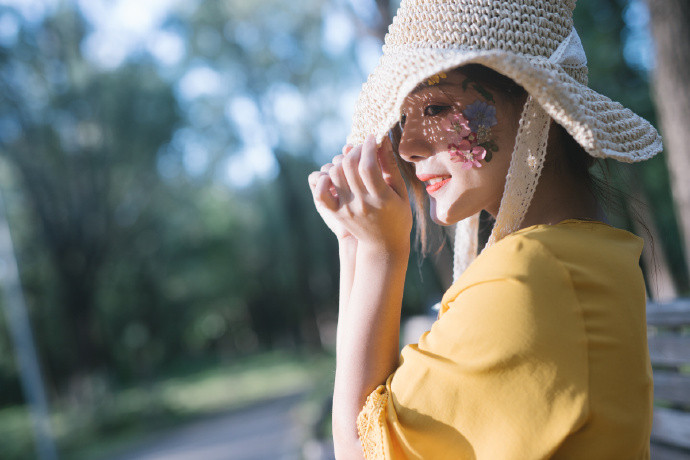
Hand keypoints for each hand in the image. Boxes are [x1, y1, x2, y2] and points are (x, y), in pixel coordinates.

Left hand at [311, 134, 411, 252]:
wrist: (383, 246)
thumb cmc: (398, 217)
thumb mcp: (401, 193)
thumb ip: (390, 167)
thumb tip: (381, 141)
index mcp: (381, 198)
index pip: (368, 165)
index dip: (368, 146)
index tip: (372, 138)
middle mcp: (362, 203)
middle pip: (349, 166)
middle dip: (355, 150)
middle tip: (362, 148)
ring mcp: (346, 209)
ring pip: (334, 174)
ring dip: (341, 162)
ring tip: (351, 162)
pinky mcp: (336, 214)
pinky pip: (321, 193)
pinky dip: (323, 179)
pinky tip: (334, 175)